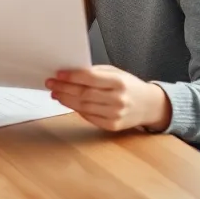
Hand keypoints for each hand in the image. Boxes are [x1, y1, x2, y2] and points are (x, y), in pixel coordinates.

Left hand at [45, 65, 171, 131]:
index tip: (58, 74)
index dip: (71, 76)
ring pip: (83, 107)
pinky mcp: (112, 126)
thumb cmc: (128, 86)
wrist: (148, 105)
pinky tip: (68, 103)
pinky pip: (89, 117)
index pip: (90, 78)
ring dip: (66, 100)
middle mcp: (118, 99)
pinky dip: (76, 110)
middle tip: (51, 84)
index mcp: (118, 82)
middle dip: (64, 88)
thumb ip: (95, 72)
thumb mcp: (115, 72)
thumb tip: (70, 73)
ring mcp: (115, 114)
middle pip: (84, 94)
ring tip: (56, 93)